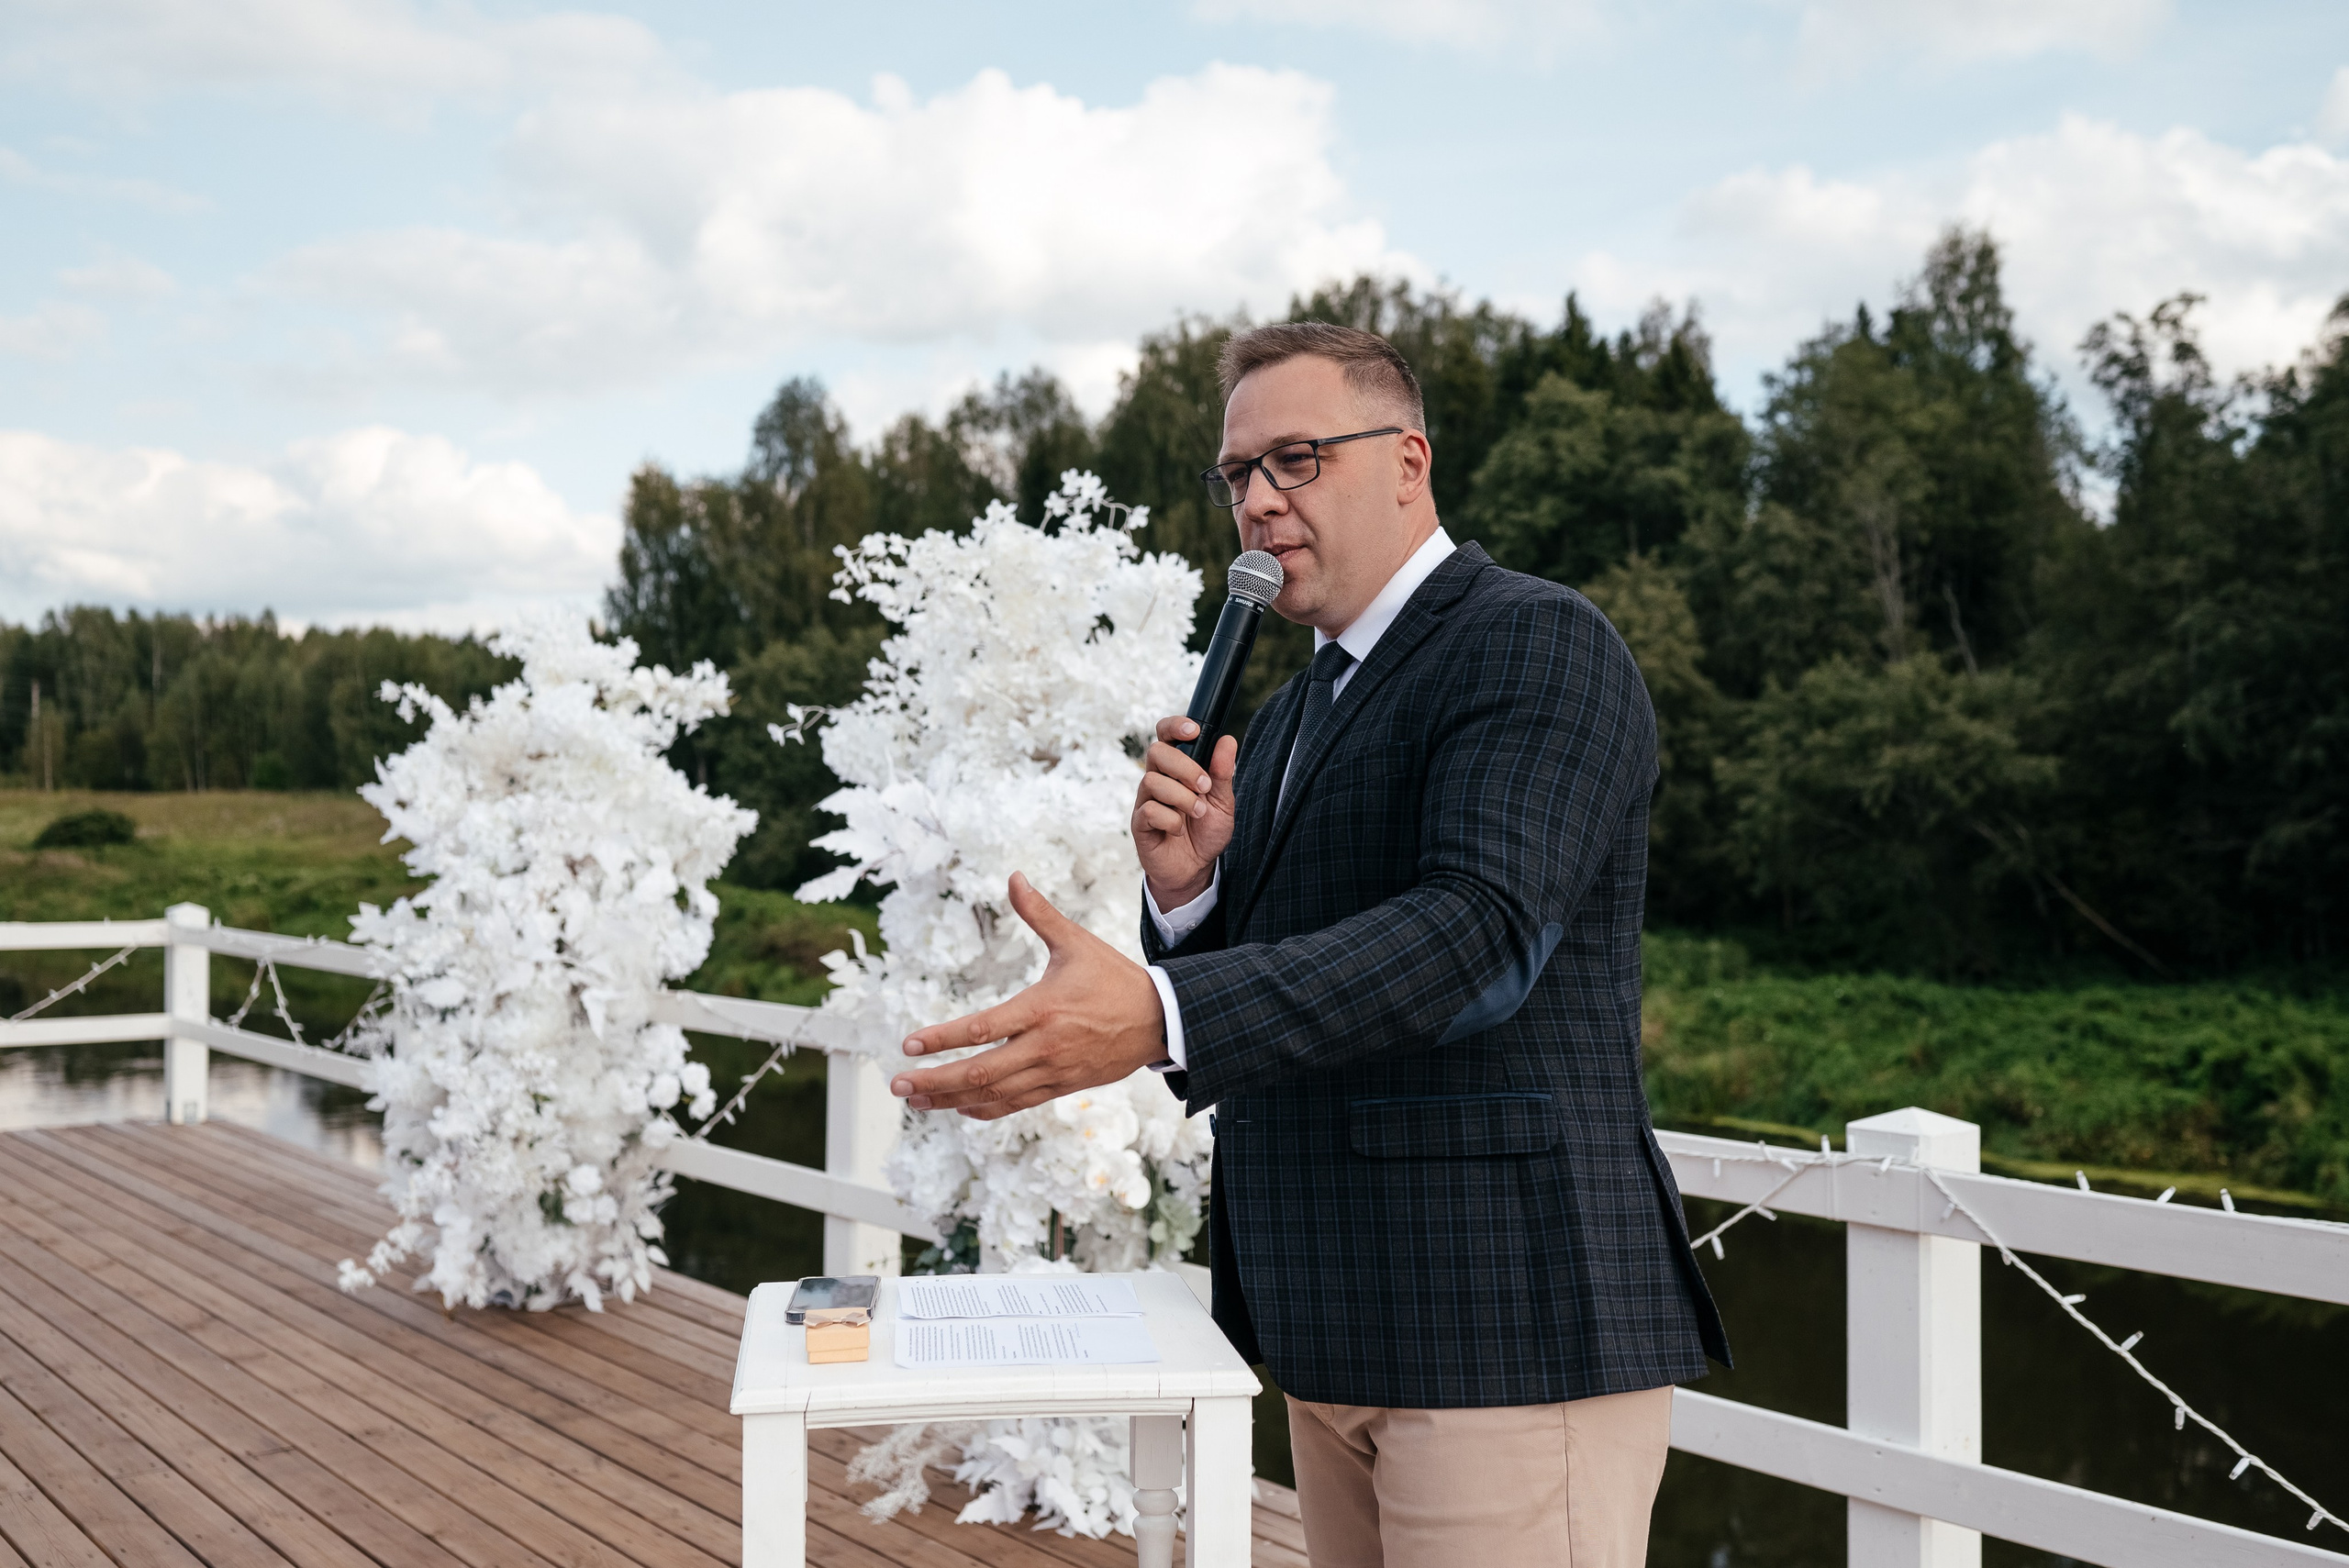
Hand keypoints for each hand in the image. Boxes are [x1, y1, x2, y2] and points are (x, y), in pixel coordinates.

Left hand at [891, 872, 1166, 1119]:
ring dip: (951, 1099)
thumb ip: (1039, 914)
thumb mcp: (1076, 942)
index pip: (980, 1029)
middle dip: (934, 1081)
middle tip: (899, 1085)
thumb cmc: (1114, 978)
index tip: (908, 1046)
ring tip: (916, 1101)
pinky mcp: (1061, 1086)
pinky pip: (1015, 1104)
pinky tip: (959, 1107)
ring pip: (993, 1094)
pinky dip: (984, 1109)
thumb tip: (1014, 877)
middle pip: (979, 1072)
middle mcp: (1043, 1046)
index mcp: (1042, 1009)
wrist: (1160, 1021)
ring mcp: (1051, 1071)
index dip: (940, 1040)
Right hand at [1132, 716, 1236, 908]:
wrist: (1195, 868)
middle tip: (1204, 787)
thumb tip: (1227, 741)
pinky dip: (1171, 820)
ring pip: (1152, 781)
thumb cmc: (1205, 831)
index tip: (1194, 731)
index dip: (1174, 726)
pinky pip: (1149, 811)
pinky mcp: (1140, 823)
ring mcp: (1146, 801)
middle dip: (1185, 767)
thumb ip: (1222, 773)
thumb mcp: (1223, 802)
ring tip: (1197, 813)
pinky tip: (1179, 829)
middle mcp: (1157, 779)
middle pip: (1156, 752)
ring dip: (1182, 797)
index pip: (1165, 735)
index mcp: (1176, 769)